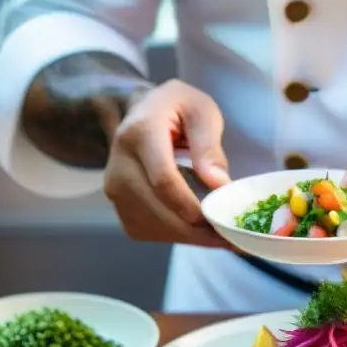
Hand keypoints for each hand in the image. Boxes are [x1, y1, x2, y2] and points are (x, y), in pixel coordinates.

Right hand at [104, 79, 230, 245]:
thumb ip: (209, 145)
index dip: (191, 203)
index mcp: (139, 134)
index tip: (219, 218)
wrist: (142, 113)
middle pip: (158, 209)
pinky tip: (199, 230)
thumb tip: (218, 184)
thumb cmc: (177, 109)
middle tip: (231, 237)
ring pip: (153, 226)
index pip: (163, 179)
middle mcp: (119, 164)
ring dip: (189, 236)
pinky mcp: (119, 206)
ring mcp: (115, 189)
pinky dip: (176, 235)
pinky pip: (148, 231)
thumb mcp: (201, 111)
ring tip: (220, 235)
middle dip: (196, 228)